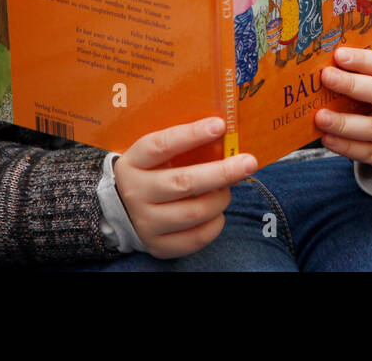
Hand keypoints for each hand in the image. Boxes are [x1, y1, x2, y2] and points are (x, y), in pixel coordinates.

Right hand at [113, 117, 256, 259]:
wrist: (122, 210)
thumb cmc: (152, 173)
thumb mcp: (157, 156)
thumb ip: (184, 145)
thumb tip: (226, 135)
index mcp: (134, 162)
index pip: (162, 145)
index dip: (192, 135)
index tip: (220, 125)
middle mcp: (136, 193)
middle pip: (184, 182)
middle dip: (222, 172)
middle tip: (249, 163)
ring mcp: (145, 222)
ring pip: (194, 212)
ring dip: (220, 198)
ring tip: (226, 189)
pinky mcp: (157, 246)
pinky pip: (195, 238)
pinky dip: (215, 223)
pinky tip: (217, 212)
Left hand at [315, 47, 371, 193]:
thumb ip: (371, 81)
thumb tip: (332, 69)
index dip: (365, 60)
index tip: (339, 55)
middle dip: (353, 85)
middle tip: (326, 77)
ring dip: (345, 122)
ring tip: (321, 117)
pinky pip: (371, 153)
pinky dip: (347, 146)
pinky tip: (328, 139)